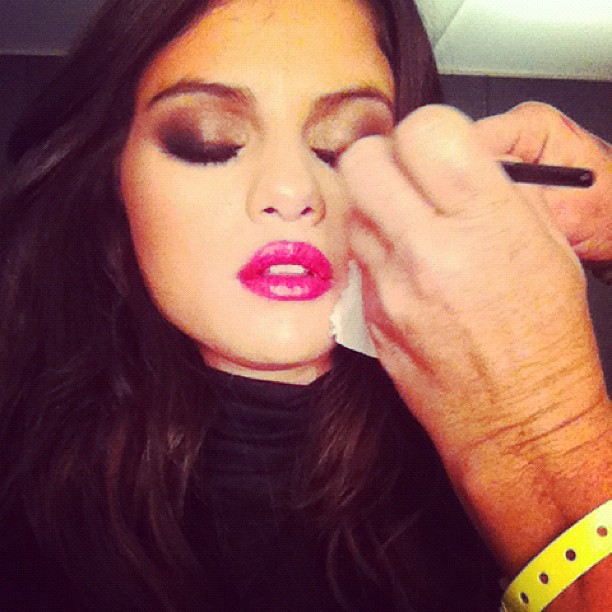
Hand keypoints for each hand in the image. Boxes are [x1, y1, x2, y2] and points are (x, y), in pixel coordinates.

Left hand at [339, 105, 605, 459]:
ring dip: (375, 206)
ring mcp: (391, 286)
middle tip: (404, 175)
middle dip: (383, 158)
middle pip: (365, 162)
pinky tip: (404, 269)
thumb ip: (496, 194)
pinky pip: (358, 259)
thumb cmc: (544, 343)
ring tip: (408, 227)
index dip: (427, 131)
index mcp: (487, 222)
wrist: (516, 421)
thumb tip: (457, 161)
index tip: (434, 148)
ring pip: (353, 210)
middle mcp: (429, 250)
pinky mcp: (369, 315)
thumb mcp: (547, 249)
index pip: (424, 130)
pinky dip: (375, 251)